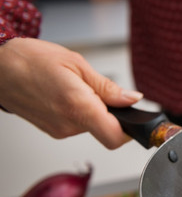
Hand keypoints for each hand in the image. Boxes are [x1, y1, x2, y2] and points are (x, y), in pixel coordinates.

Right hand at [0, 38, 142, 148]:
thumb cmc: (30, 60)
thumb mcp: (77, 64)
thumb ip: (107, 87)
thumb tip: (132, 99)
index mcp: (77, 106)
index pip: (114, 137)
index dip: (131, 131)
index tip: (137, 119)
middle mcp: (68, 125)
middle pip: (106, 129)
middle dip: (111, 111)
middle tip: (95, 88)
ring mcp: (59, 130)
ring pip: (92, 126)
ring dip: (94, 109)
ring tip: (75, 87)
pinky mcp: (53, 131)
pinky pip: (78, 124)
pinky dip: (80, 111)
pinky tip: (66, 95)